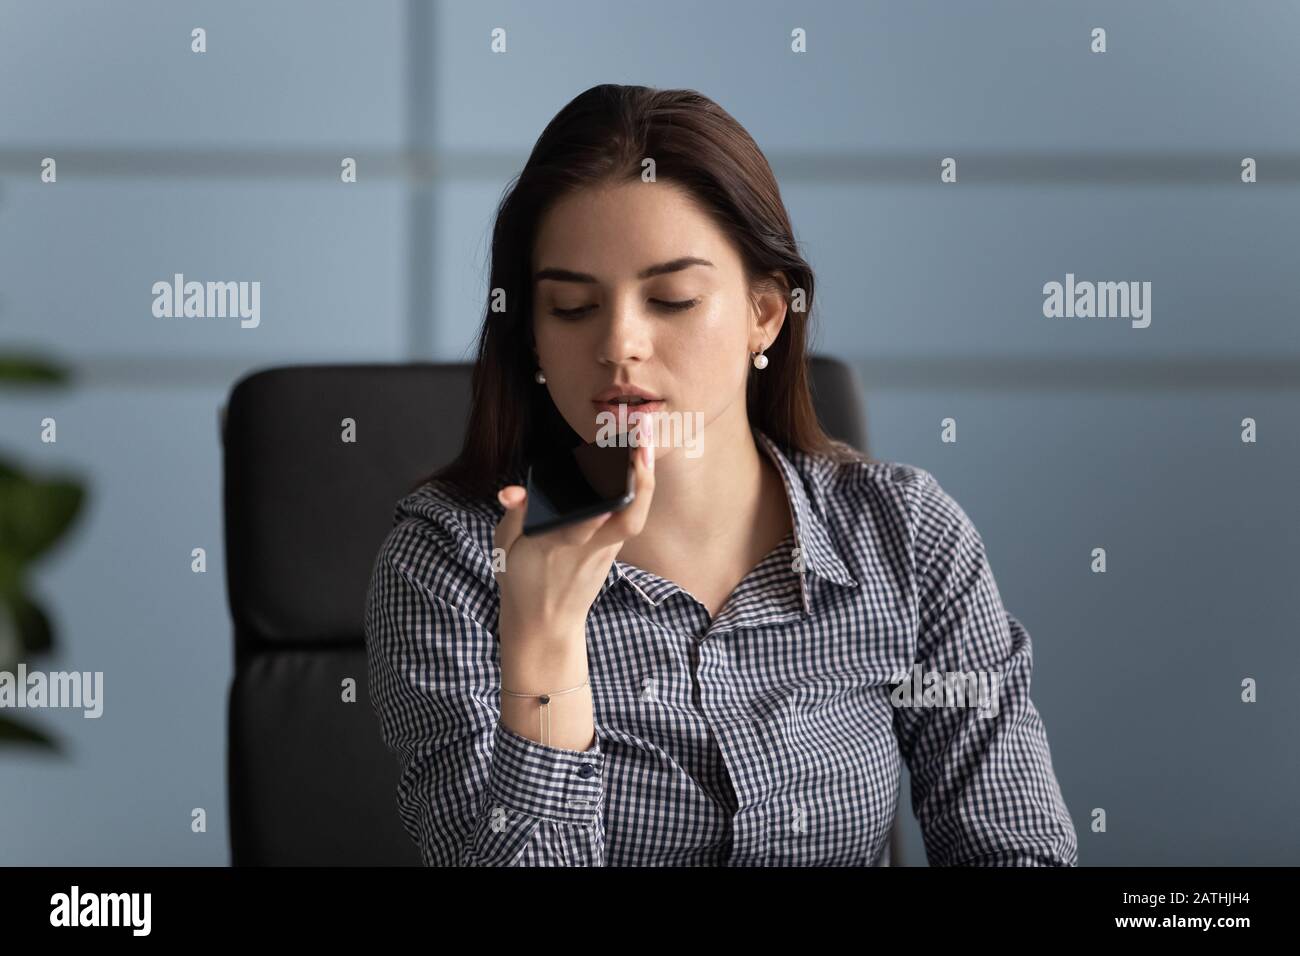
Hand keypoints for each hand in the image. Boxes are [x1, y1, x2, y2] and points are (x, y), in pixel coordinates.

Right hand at [492, 415, 656, 647]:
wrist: (546, 624)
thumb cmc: (522, 580)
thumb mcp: (507, 548)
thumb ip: (516, 515)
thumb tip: (511, 492)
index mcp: (556, 547)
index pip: (580, 531)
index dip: (594, 517)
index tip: (608, 496)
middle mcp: (588, 550)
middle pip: (626, 521)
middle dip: (640, 483)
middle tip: (643, 442)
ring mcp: (605, 551)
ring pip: (634, 518)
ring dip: (644, 481)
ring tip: (645, 441)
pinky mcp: (612, 551)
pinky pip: (629, 518)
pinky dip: (637, 489)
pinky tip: (639, 461)